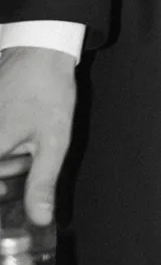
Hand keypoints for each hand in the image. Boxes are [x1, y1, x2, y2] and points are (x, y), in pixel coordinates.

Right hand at [0, 48, 76, 225]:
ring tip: (23, 157)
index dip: (2, 192)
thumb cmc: (47, 90)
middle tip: (17, 178)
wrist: (41, 46)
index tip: (9, 194)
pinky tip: (19, 144)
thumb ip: (41, 183)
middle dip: (5, 178)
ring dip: (4, 166)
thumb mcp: (52, 141)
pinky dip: (4, 152)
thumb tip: (39, 218)